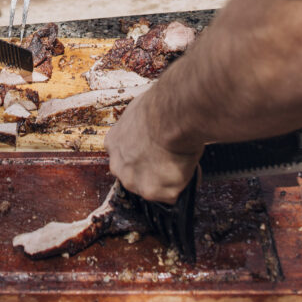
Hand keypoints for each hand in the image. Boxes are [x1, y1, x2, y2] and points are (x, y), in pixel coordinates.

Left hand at [105, 87, 202, 203]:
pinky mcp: (153, 192)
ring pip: (154, 187)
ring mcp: (134, 181)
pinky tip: (187, 166)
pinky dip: (183, 183)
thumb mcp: (140, 112)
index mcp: (113, 143)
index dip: (143, 156)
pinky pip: (173, 193)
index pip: (125, 157)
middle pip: (136, 177)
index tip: (154, 153)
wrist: (171, 116)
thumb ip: (140, 127)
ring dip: (168, 179)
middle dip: (153, 172)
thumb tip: (153, 125)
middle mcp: (118, 165)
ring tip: (182, 161)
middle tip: (171, 159)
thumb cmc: (160, 107)